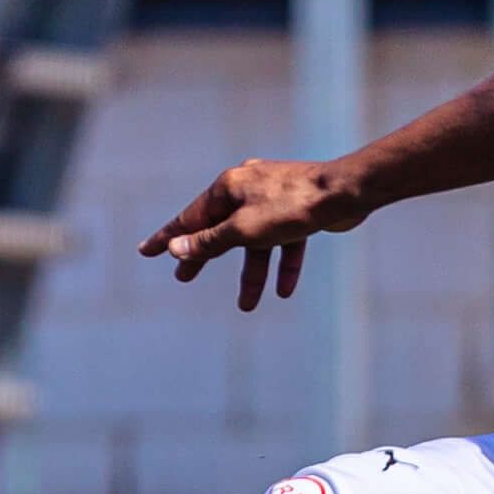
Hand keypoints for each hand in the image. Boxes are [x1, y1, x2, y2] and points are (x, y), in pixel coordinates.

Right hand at [140, 158, 367, 309]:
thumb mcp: (244, 230)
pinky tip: (284, 292)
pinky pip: (285, 243)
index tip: (146, 252)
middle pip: (220, 229)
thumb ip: (210, 242)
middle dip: (205, 256)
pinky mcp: (300, 212)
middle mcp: (248, 189)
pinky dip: (283, 265)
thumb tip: (177, 248)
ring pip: (256, 242)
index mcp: (228, 187)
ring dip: (252, 274)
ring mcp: (275, 200)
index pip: (190, 218)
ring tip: (247, 306)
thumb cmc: (293, 208)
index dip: (168, 237)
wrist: (346, 193)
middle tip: (183, 278)